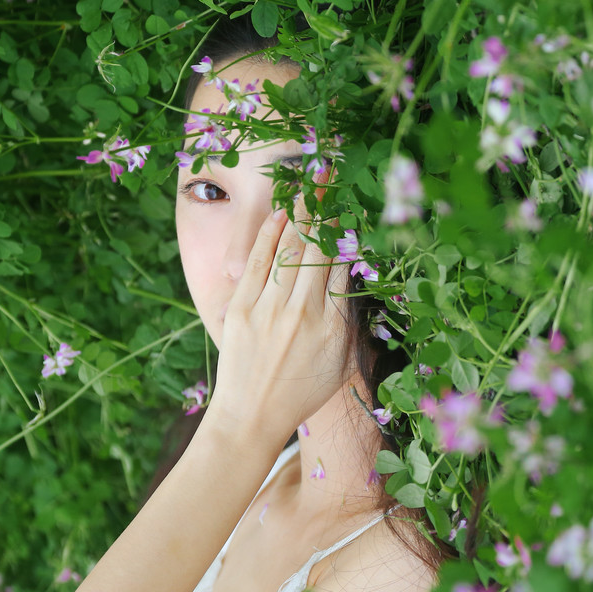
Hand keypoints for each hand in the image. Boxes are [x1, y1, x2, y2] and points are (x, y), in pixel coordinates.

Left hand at [206, 169, 349, 446]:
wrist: (251, 417)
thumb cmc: (301, 393)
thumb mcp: (340, 361)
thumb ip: (347, 319)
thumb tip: (350, 274)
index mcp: (333, 327)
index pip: (343, 266)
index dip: (347, 230)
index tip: (351, 202)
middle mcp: (303, 314)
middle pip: (318, 248)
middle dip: (326, 207)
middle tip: (331, 174)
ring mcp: (270, 310)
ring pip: (290, 248)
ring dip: (300, 211)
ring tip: (309, 182)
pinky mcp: (241, 309)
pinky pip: (259, 261)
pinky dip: (271, 233)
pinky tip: (281, 213)